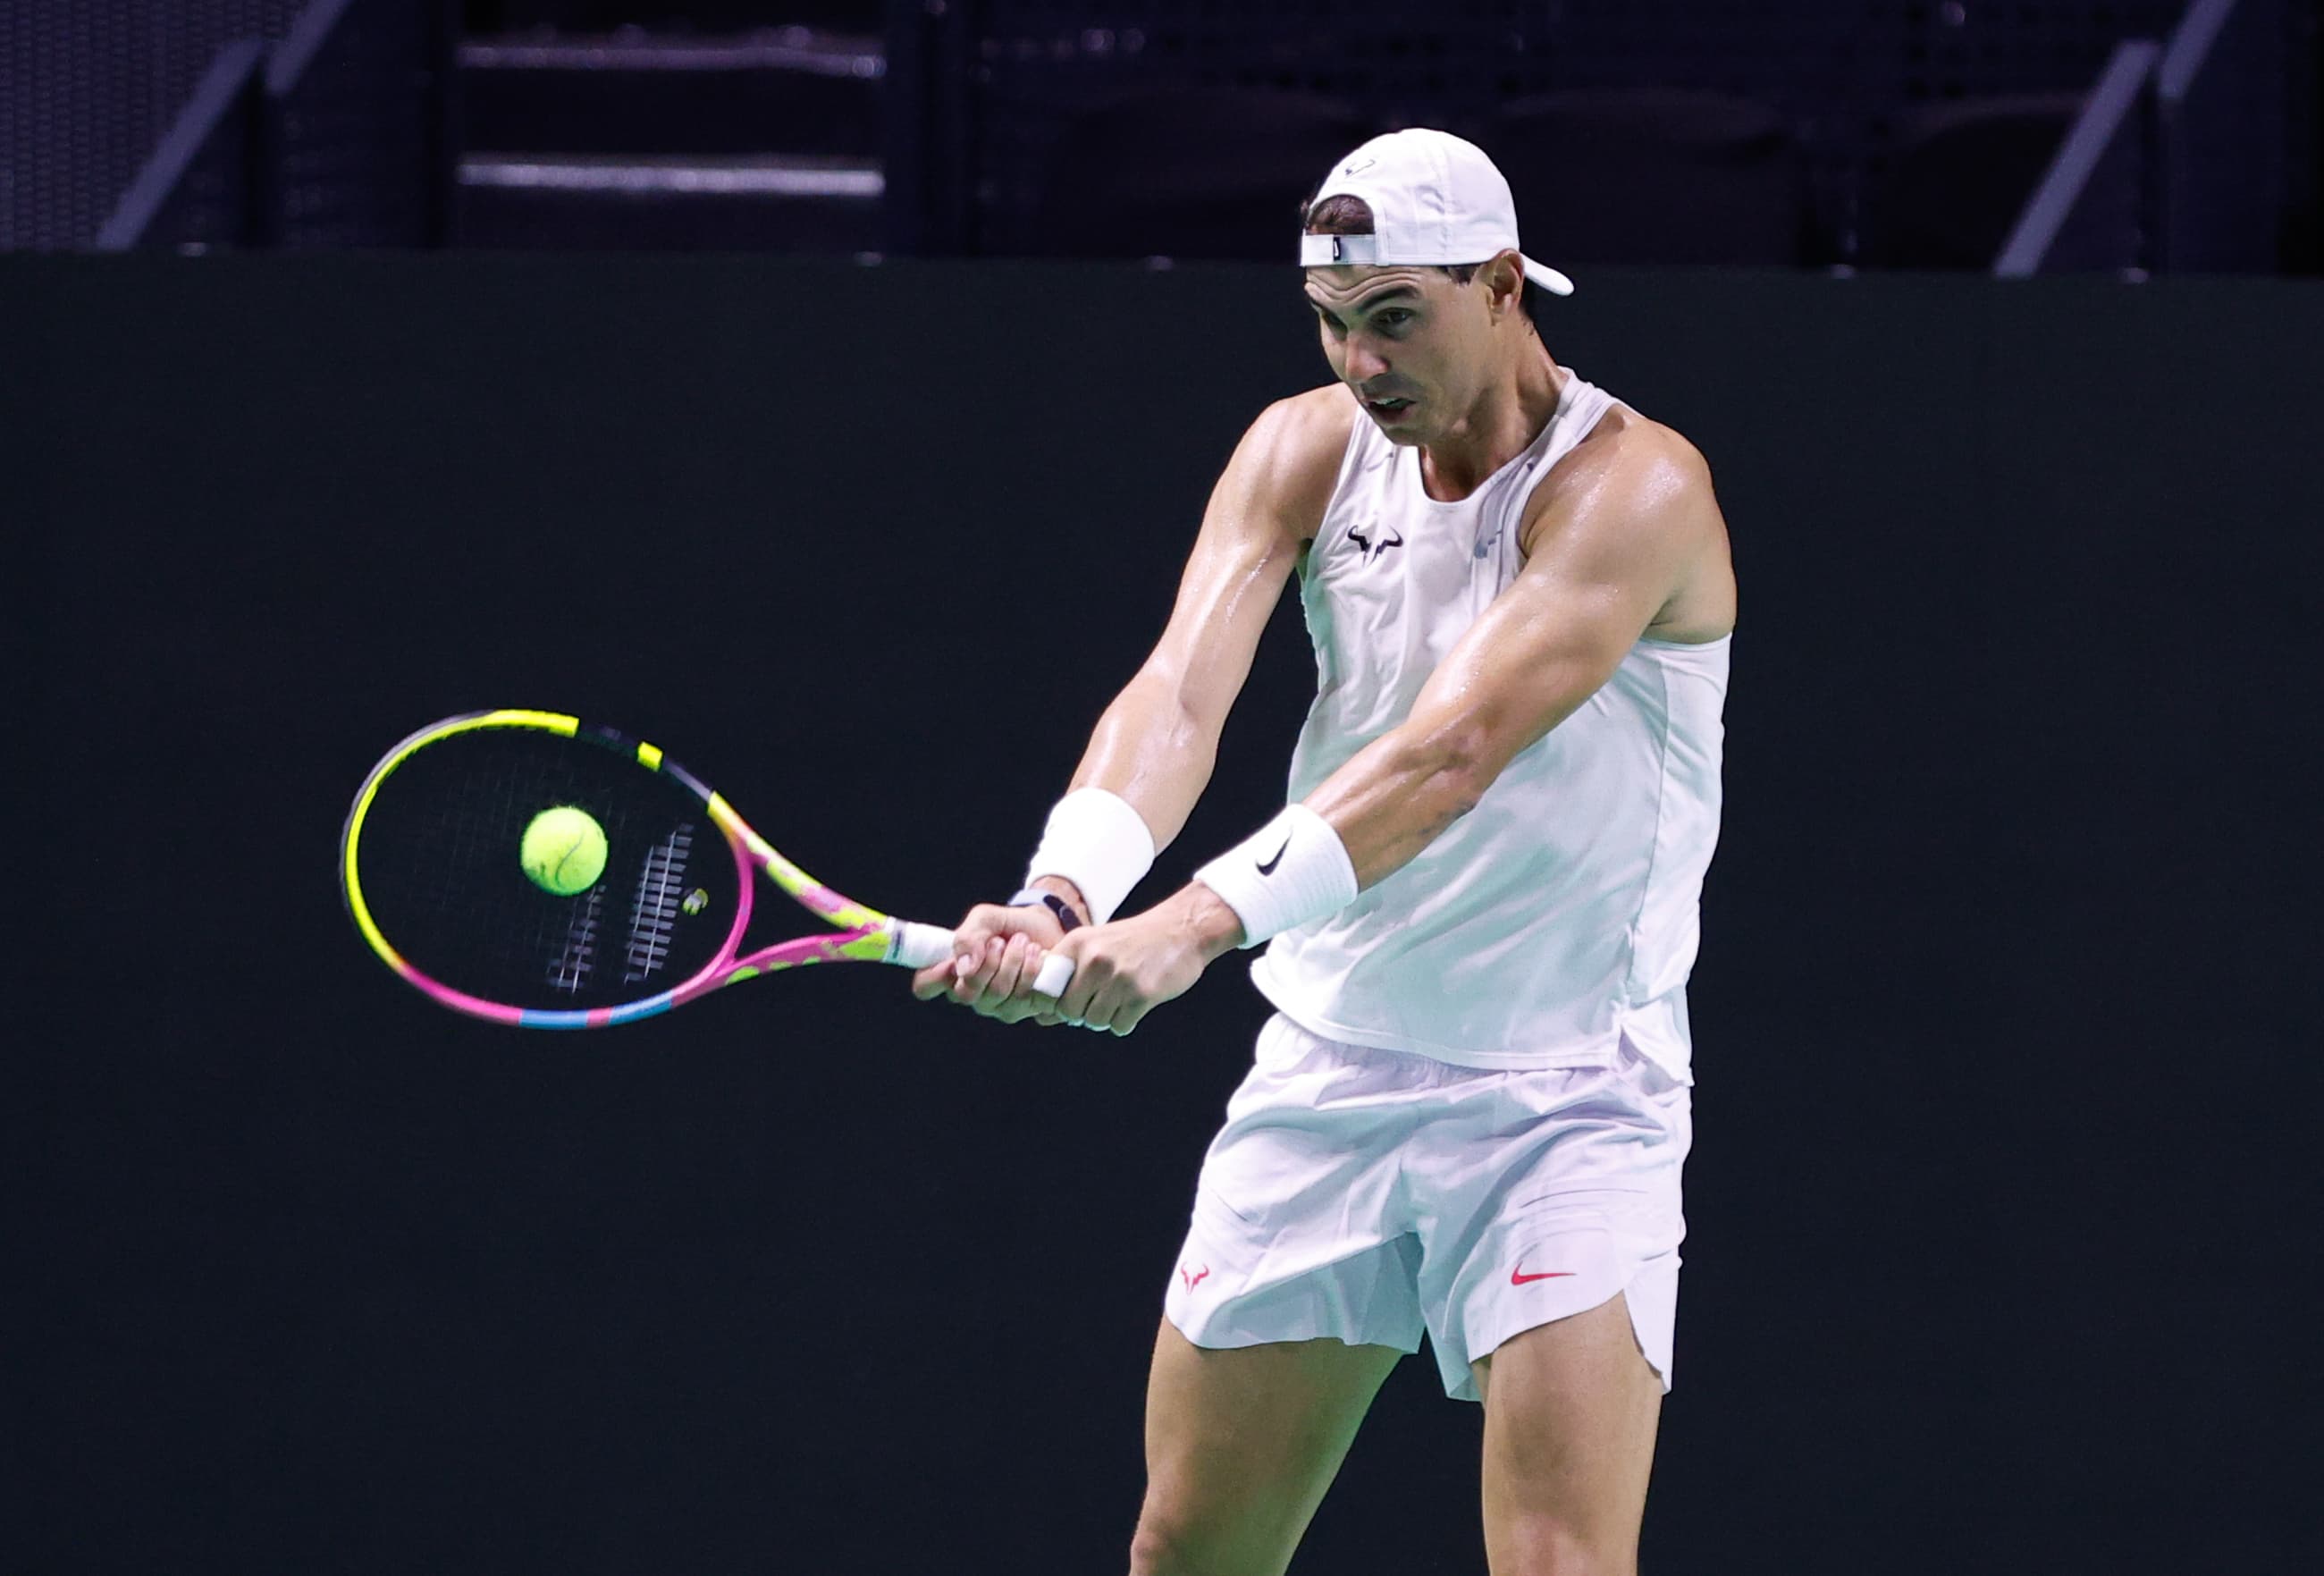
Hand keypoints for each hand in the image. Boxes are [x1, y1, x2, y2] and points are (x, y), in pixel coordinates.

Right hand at [910, 902, 1063, 1023]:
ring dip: (1012, 960)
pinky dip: (1031, 969)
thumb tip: (963, 968)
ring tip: (1022, 941)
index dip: (932, 978)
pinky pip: (1023, 997)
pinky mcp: (1023, 1009)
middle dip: (987, 962)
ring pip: (997, 993)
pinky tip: (1037, 955)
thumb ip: (969, 936)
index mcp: (952, 971)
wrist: (1048, 927)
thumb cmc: (1009, 924)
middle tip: (1000, 941)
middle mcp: (971, 993)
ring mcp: (996, 1006)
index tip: (951, 963)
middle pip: (966, 993)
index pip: (925, 986)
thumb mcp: (985, 918)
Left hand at [1038, 886, 1244, 1035]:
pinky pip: (1119, 1026)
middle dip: (1082, 1013)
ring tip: (1120, 999)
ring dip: (1106, 1017)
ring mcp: (1119, 977)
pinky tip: (1134, 1003)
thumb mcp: (1095, 944)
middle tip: (1099, 1001)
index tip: (1069, 1001)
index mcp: (1077, 944)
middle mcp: (1095, 959)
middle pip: (1069, 1011)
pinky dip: (1125, 1022)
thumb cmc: (1133, 941)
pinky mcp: (1142, 994)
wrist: (1181, 930)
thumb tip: (1040, 1019)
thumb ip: (1067, 976)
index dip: (1054, 1002)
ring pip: (1094, 1021)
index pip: (1045, 988)